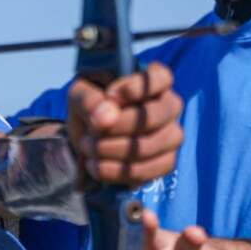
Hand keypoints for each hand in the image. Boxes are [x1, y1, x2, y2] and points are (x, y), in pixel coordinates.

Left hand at [67, 62, 183, 185]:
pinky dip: (118, 172)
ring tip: (89, 148)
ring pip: (151, 146)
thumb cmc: (89, 107)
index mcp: (153, 80)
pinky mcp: (165, 162)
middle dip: (118, 127)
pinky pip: (149, 171)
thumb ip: (90, 100)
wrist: (87, 138)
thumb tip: (107, 117)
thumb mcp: (80, 95)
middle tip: (91, 131)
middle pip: (155, 116)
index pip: (161, 77)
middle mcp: (169, 106)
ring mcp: (171, 135)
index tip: (110, 95)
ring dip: (114, 150)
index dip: (137, 88)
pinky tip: (97, 167)